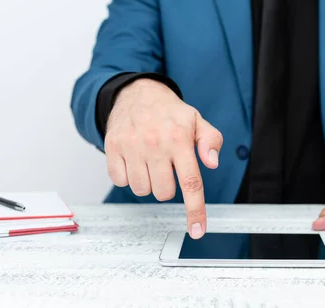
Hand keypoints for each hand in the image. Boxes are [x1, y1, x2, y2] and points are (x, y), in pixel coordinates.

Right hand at [104, 78, 222, 239]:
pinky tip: (134, 160)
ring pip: (141, 190)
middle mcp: (154, 144)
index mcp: (179, 139)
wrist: (136, 93)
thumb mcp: (197, 121)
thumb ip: (210, 141)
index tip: (197, 231)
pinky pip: (120, 181)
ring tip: (151, 162)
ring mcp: (131, 146)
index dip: (195, 210)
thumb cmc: (170, 113)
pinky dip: (128, 176)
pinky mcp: (112, 148)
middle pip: (163, 193)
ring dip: (148, 182)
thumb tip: (212, 163)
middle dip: (168, 186)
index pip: (190, 183)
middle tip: (167, 167)